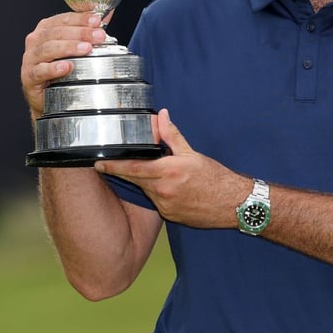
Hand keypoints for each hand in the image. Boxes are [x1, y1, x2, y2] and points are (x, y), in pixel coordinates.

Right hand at [20, 11, 110, 119]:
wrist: (47, 97)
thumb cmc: (60, 70)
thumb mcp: (74, 47)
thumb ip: (88, 30)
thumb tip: (107, 14)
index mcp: (46, 29)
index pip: (64, 19)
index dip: (81, 18)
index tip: (97, 20)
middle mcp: (36, 41)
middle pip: (57, 32)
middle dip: (80, 32)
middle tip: (98, 36)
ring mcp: (31, 58)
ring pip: (48, 48)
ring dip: (69, 47)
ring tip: (86, 49)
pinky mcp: (29, 76)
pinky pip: (40, 71)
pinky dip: (53, 68)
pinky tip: (66, 67)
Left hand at [96, 109, 251, 228]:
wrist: (234, 204)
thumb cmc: (215, 178)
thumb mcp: (192, 153)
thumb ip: (171, 136)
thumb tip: (160, 116)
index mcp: (167, 172)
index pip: (132, 168)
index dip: (113, 166)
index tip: (98, 163)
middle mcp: (163, 191)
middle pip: (136, 180)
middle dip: (126, 172)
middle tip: (114, 164)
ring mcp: (166, 206)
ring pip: (147, 191)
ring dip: (146, 182)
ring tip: (157, 174)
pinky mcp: (170, 216)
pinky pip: (157, 202)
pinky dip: (157, 193)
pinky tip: (168, 188)